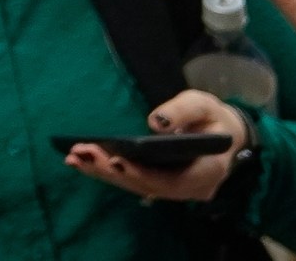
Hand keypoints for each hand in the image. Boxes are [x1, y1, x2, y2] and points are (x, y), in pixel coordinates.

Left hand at [66, 90, 250, 202]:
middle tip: (81, 153)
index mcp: (209, 171)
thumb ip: (182, 110)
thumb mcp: (203, 104)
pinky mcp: (162, 186)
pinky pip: (135, 183)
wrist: (222, 133)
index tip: (115, 161)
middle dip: (112, 171)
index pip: (173, 181)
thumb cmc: (212, 118)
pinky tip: (82, 161)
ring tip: (74, 157)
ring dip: (103, 173)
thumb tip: (155, 122)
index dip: (143, 175)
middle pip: (149, 186)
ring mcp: (177, 191)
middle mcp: (192, 189)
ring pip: (138, 187)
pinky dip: (108, 173)